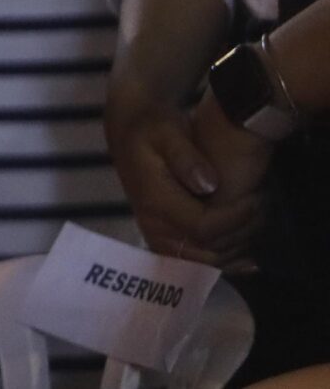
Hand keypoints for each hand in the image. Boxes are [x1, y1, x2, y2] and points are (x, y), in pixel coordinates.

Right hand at [107, 83, 264, 267]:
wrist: (131, 130)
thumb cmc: (153, 127)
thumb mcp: (168, 131)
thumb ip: (186, 157)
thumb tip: (209, 185)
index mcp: (155, 200)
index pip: (203, 228)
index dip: (235, 220)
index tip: (255, 199)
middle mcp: (153, 223)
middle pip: (205, 252)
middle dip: (239, 236)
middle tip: (260, 212)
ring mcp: (157, 233)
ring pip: (203, 262)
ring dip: (234, 250)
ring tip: (255, 225)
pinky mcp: (163, 236)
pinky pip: (194, 262)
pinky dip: (223, 263)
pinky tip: (246, 260)